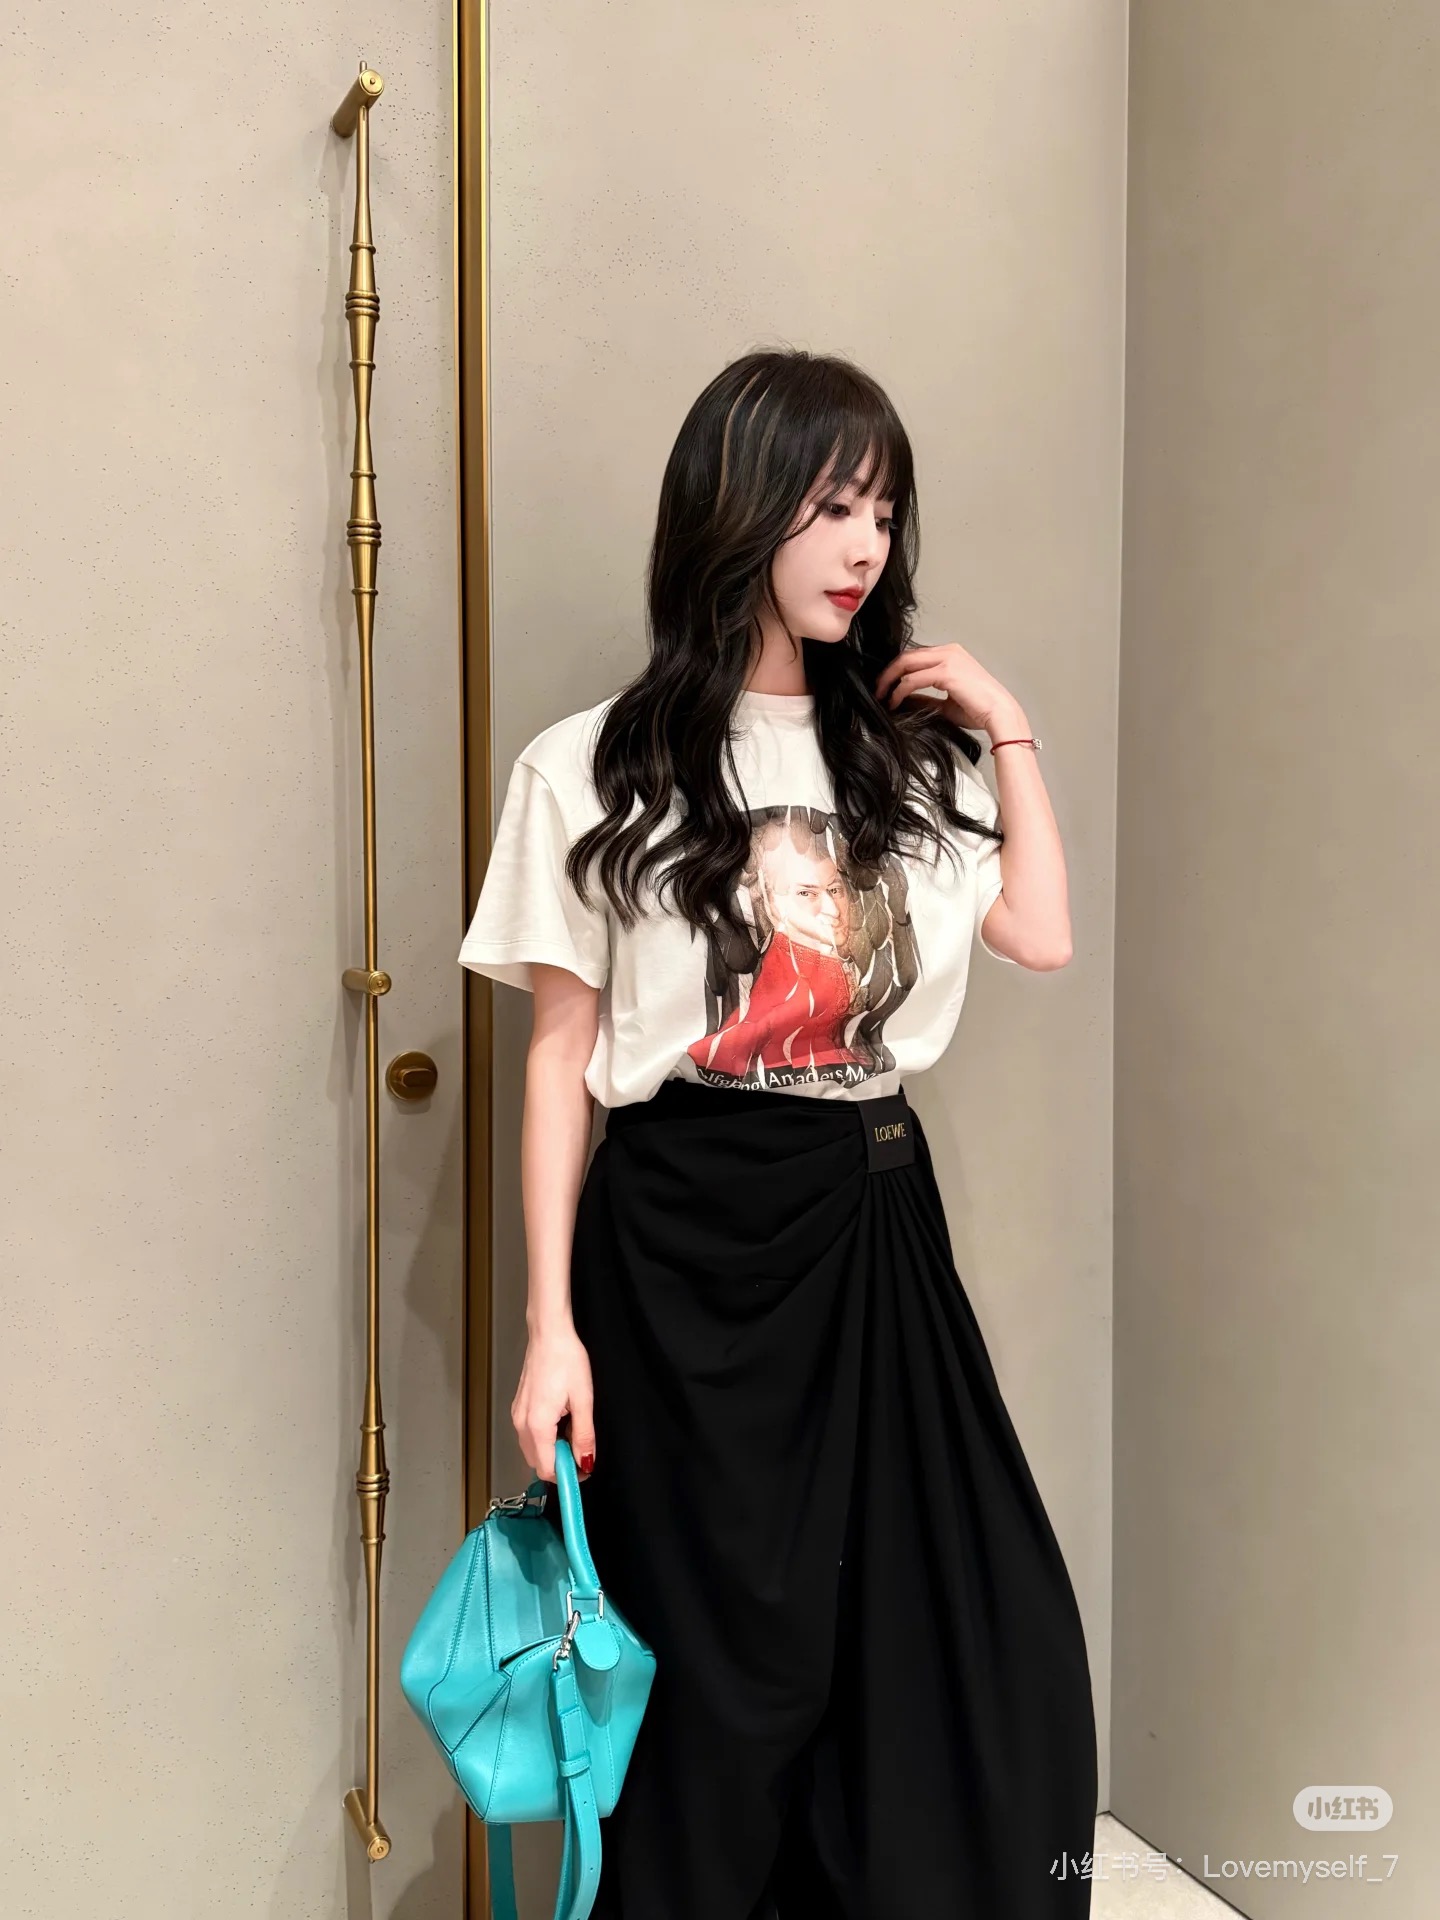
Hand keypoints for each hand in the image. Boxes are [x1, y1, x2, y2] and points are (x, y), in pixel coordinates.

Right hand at [512, 1322, 595, 1482]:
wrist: (549, 1333)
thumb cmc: (566, 1359)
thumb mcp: (584, 1400)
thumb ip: (584, 1435)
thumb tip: (586, 1461)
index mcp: (537, 1425)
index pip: (547, 1469)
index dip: (567, 1476)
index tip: (584, 1471)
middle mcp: (521, 1423)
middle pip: (537, 1462)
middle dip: (560, 1465)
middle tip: (582, 1451)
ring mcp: (517, 1415)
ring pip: (532, 1450)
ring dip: (552, 1451)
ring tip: (574, 1431)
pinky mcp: (519, 1407)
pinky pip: (529, 1435)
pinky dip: (545, 1439)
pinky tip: (562, 1422)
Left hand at [874, 641, 1017, 735]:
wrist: (1000, 714)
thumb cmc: (980, 710)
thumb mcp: (946, 703)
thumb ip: (926, 698)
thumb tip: (905, 700)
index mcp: (951, 654)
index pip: (915, 656)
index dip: (896, 670)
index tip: (885, 686)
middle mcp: (949, 651)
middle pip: (907, 656)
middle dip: (887, 673)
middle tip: (877, 690)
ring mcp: (948, 659)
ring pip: (906, 663)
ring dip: (889, 681)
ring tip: (881, 697)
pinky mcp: (946, 672)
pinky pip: (912, 679)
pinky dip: (899, 691)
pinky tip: (894, 702)